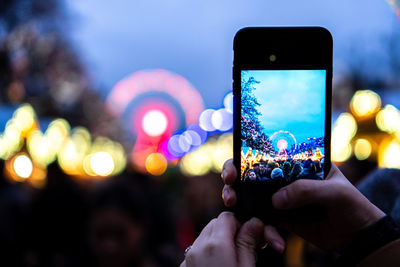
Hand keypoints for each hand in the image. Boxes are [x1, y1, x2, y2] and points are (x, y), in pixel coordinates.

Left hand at [180, 212, 263, 266]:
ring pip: (204, 237)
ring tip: (230, 259)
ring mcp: (187, 258)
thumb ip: (248, 243)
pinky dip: (206, 254)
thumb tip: (254, 221)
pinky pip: (195, 251)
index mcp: (216, 244)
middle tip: (242, 249)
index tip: (248, 237)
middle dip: (228, 232)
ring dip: (216, 242)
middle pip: (214, 225)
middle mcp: (198, 247)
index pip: (226, 216)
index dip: (239, 224)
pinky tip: (217, 265)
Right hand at [221, 159, 384, 250]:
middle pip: (253, 171)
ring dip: (238, 198)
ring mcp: (282, 196)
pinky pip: (263, 218)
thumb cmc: (351, 205)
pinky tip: (266, 237)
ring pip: (252, 194)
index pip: (269, 152)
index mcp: (298, 162)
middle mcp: (285, 176)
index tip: (236, 163)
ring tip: (232, 204)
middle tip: (229, 182)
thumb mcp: (334, 191)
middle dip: (234, 174)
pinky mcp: (281, 216)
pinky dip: (260, 227)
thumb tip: (275, 200)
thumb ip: (306, 191)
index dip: (248, 154)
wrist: (357, 236)